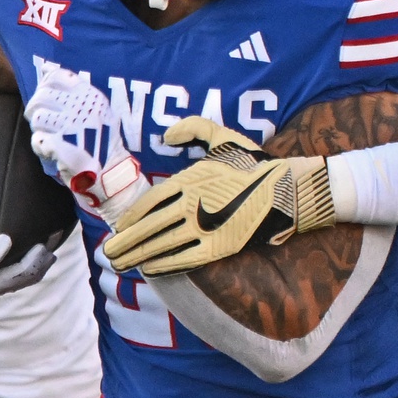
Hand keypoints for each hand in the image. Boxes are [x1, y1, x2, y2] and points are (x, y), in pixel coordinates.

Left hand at [27, 67, 148, 223]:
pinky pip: (37, 139)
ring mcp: (70, 126)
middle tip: (47, 123)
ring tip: (51, 136)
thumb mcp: (97, 108)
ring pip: (36, 117)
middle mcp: (81, 107)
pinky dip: (41, 147)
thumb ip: (74, 87)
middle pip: (41, 96)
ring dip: (39, 129)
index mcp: (90, 96)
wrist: (109, 173)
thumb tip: (45, 68)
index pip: (56, 77)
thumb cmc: (101, 141)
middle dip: (37, 109)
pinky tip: (52, 151)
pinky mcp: (61, 145)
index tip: (48, 98)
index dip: (45, 86)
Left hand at [107, 116, 337, 275]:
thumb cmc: (254, 163)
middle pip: (150, 226)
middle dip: (127, 241)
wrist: (288, 189)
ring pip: (163, 244)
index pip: (151, 201)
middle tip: (109, 253)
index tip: (119, 227)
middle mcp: (192, 204)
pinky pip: (185, 259)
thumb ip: (192, 129)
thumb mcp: (222, 137)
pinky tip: (150, 269)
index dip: (132, 216)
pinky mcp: (220, 247)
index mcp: (190, 179)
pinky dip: (165, 265)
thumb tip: (166, 135)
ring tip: (121, 264)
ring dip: (139, 255)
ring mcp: (205, 227)